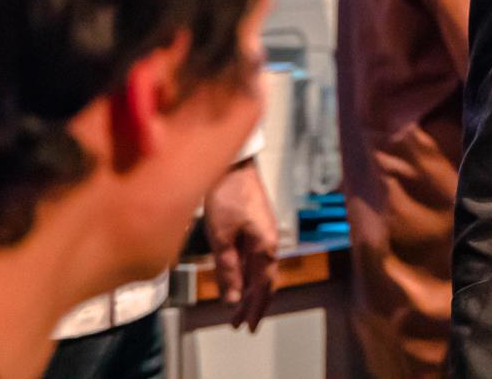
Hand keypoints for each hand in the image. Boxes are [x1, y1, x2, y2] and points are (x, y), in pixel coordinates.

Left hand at [202, 157, 278, 330]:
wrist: (233, 164)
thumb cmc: (227, 196)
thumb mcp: (221, 238)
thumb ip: (228, 270)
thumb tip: (233, 300)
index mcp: (266, 246)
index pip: (264, 286)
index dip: (256, 308)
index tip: (248, 327)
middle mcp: (269, 241)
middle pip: (264, 280)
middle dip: (252, 304)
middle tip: (239, 325)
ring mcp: (264, 232)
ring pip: (258, 269)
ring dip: (248, 290)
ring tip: (235, 307)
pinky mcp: (255, 225)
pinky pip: (253, 257)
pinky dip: (245, 273)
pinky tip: (236, 278)